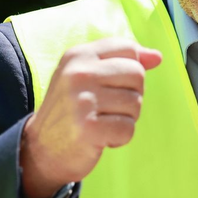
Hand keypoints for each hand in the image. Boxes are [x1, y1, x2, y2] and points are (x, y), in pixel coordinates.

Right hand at [19, 37, 161, 197]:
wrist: (41, 149)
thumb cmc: (71, 110)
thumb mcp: (86, 76)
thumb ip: (120, 61)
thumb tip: (156, 57)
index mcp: (78, 56)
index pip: (127, 48)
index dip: (134, 67)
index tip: (119, 85)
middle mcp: (78, 73)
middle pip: (137, 75)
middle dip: (132, 95)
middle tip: (109, 108)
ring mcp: (82, 101)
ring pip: (135, 103)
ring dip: (126, 118)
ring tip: (103, 122)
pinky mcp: (89, 128)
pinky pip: (128, 129)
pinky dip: (120, 138)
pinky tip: (101, 138)